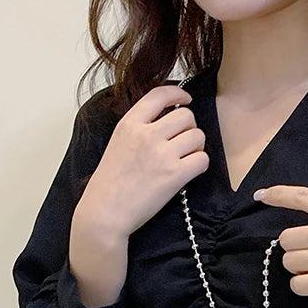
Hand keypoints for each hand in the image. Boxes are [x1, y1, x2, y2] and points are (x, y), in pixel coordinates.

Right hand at [69, 84, 207, 307]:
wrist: (105, 213)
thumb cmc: (108, 184)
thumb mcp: (117, 144)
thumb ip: (138, 130)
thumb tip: (165, 122)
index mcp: (129, 124)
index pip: (159, 94)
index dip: (178, 94)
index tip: (186, 100)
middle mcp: (147, 134)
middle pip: (186, 116)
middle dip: (189, 128)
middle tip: (183, 142)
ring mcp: (162, 154)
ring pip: (198, 136)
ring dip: (197, 146)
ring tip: (186, 158)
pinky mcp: (174, 175)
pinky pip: (202, 159)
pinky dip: (200, 164)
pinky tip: (189, 171)